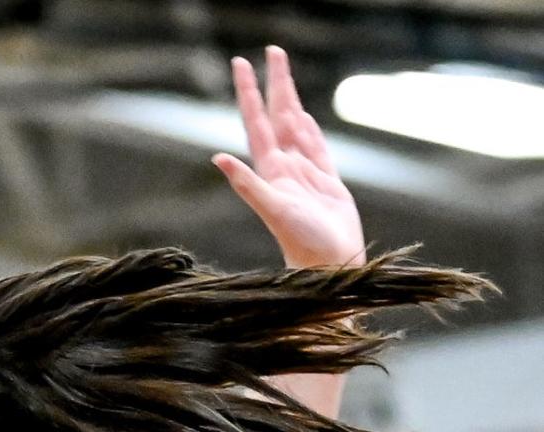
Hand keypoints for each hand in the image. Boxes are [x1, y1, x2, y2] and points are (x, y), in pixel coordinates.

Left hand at [214, 47, 365, 268]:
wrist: (328, 267)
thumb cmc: (302, 243)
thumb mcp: (273, 209)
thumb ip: (247, 183)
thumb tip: (218, 157)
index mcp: (271, 170)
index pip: (256, 122)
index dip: (249, 93)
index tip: (241, 63)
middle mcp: (284, 169)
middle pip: (278, 115)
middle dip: (274, 83)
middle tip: (271, 51)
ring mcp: (305, 175)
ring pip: (296, 127)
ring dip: (290, 100)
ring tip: (284, 76)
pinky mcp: (327, 184)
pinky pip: (316, 148)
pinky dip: (309, 129)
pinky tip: (302, 116)